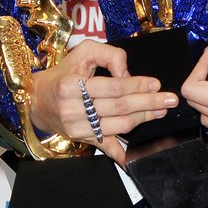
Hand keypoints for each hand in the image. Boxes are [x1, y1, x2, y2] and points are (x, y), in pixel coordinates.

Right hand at [29, 39, 176, 164]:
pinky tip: (135, 155)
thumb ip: (109, 55)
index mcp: (72, 86)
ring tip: (161, 110)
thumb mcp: (83, 52)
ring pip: (118, 125)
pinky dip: (120, 153)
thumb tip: (128, 73)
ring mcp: (78, 127)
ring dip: (143, 118)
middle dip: (148, 102)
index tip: (156, 84)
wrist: (38, 100)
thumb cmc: (64, 73)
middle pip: (119, 107)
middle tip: (169, 99)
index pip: (112, 87)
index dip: (136, 85)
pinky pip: (105, 146)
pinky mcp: (82, 139)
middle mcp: (74, 109)